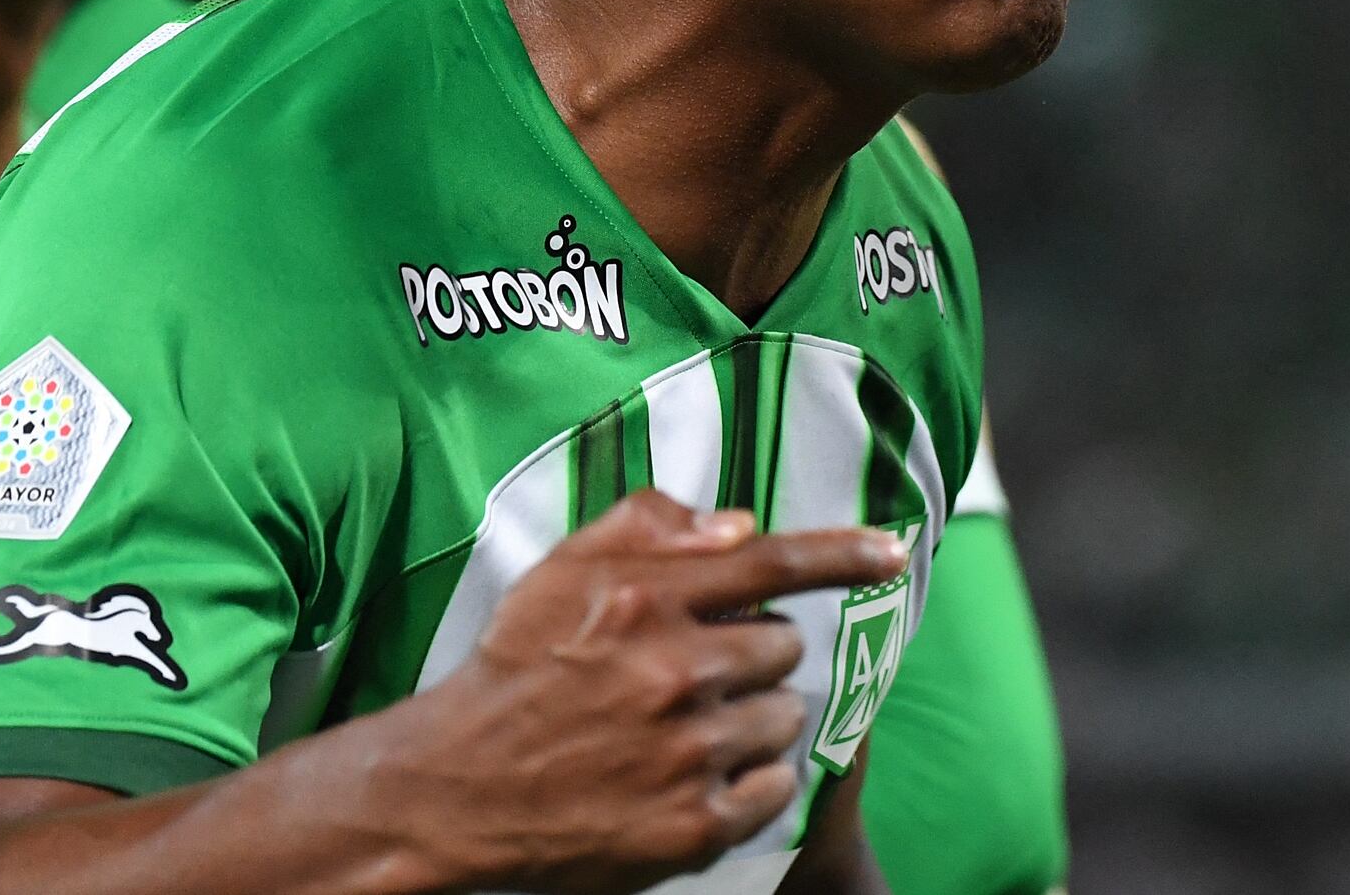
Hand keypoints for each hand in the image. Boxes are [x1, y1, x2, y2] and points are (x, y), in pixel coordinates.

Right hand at [374, 489, 905, 894]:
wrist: (456, 788)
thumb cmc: (514, 668)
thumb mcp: (562, 571)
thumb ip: (648, 528)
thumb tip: (737, 524)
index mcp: (648, 599)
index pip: (772, 561)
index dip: (843, 552)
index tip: (893, 552)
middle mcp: (676, 671)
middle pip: (782, 644)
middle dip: (754, 651)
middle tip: (698, 671)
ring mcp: (689, 752)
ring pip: (785, 714)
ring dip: (755, 715)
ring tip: (691, 727)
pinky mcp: (694, 825)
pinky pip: (776, 786)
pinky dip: (752, 780)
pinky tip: (700, 774)